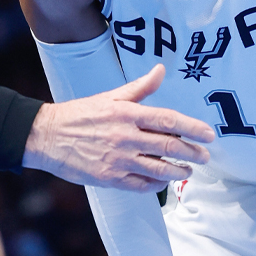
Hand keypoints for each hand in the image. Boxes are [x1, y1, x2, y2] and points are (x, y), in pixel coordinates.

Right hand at [23, 65, 214, 190]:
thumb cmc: (80, 114)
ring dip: (178, 171)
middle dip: (192, 153)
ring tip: (189, 171)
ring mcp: (117, 160)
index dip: (192, 128)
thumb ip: (140, 88)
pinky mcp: (109, 179)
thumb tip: (161, 70)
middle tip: (205, 157)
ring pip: (158, 169)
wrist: (46, 136)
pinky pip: (140, 185)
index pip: (168, 120)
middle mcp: (125, 137)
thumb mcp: (111, 97)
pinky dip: (156, 184)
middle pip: (168, 147)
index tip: (209, 135)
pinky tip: (163, 181)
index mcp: (127, 114)